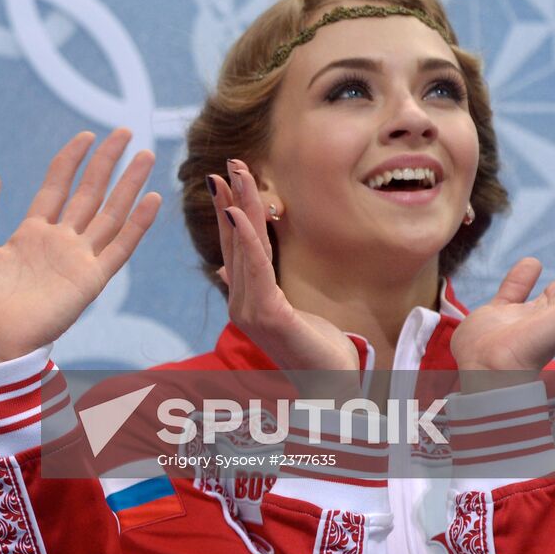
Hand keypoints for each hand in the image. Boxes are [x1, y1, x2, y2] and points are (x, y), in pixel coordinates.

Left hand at [0, 129, 160, 369]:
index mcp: (31, 235)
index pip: (57, 187)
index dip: (71, 160)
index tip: (86, 136)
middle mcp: (60, 243)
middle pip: (90, 193)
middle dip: (107, 162)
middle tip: (126, 133)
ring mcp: (78, 260)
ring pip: (111, 213)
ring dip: (129, 184)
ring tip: (147, 155)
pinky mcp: (91, 279)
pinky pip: (119, 247)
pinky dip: (137, 224)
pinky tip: (150, 198)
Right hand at [212, 160, 359, 397]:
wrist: (333, 388)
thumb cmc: (316, 351)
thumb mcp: (286, 310)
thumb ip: (258, 284)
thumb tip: (223, 265)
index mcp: (245, 301)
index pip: (234, 247)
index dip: (227, 212)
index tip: (221, 180)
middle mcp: (240, 304)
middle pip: (235, 242)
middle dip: (231, 200)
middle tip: (227, 165)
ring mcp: (249, 311)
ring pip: (244, 248)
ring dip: (239, 207)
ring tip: (235, 176)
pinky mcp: (266, 315)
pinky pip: (255, 269)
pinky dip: (246, 238)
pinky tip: (241, 214)